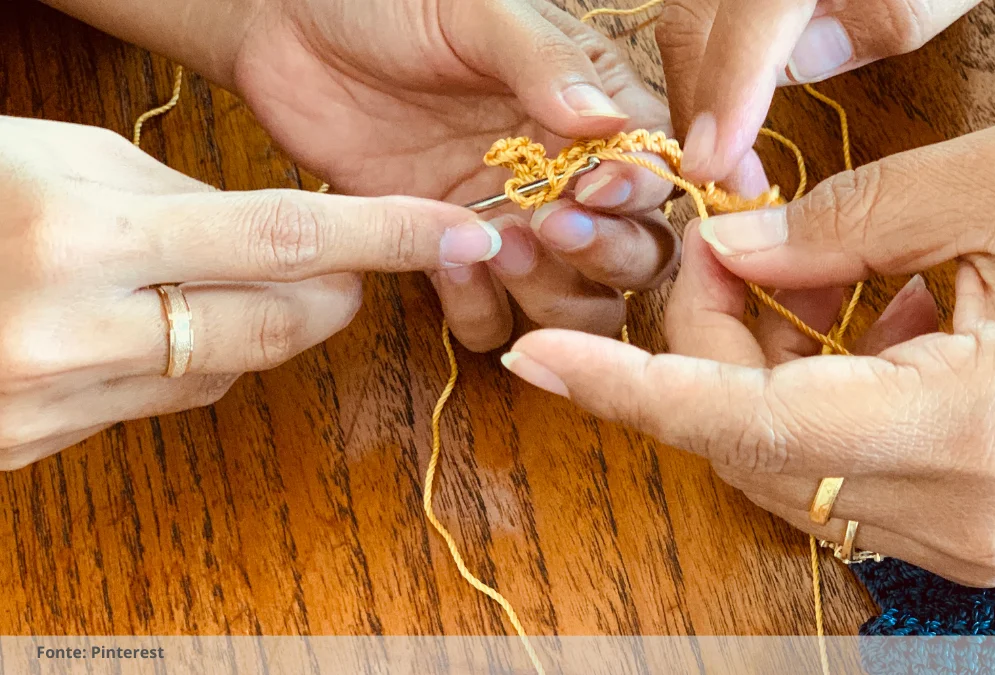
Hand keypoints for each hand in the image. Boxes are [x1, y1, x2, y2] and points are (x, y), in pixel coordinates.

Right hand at [0, 116, 499, 469]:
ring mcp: (45, 401)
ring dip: (259, 328)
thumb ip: (181, 200)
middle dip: (335, 293)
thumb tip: (285, 238)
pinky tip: (157, 326)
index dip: (389, 234)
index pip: (284, 235)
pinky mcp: (31, 446)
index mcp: (77, 231)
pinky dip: (186, 363)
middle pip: (276, 325)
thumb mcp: (60, 157)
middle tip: (347, 262)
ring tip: (224, 280)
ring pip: (224, 371)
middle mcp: (67, 328)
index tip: (464, 233)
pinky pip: (159, 405)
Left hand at [230, 0, 679, 350]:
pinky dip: (479, 308)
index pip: (651, 168)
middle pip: (636, 250)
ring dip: (552, 294)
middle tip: (551, 230)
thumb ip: (545, 63)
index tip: (592, 187)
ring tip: (499, 249)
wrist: (286, 31)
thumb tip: (608, 122)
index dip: (637, 191)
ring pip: (575, 298)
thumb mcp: (476, 11)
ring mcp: (509, 221)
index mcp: (589, 105)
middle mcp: (562, 173)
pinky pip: (490, 317)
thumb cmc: (386, 3)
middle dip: (607, 255)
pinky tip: (447, 261)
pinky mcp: (450, 255)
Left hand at [500, 119, 994, 585]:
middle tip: (713, 254)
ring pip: (781, 471)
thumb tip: (730, 251)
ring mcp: (960, 545)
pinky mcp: (963, 543)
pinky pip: (832, 481)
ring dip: (745, 380)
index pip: (753, 422)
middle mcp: (957, 514)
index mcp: (974, 426)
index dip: (634, 387)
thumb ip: (845, 219)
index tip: (535, 358)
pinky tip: (842, 337)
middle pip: (750, 446)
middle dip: (697, 350)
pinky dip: (800, 408)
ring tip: (780, 287)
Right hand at [655, 0, 979, 182]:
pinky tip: (739, 100)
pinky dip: (716, 57)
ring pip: (691, 11)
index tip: (711, 168)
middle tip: (729, 183)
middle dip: (699, 105)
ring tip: (730, 153)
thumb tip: (803, 63)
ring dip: (701, 86)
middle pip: (694, 16)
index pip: (752, 11)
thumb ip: (890, 12)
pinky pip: (712, 7)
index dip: (727, 92)